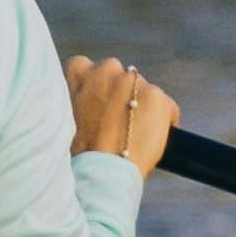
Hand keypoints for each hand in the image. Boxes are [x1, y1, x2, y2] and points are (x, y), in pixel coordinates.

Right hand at [62, 47, 173, 171]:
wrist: (101, 170)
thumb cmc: (80, 153)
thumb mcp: (68, 117)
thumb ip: (82, 102)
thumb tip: (95, 108)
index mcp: (81, 73)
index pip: (86, 66)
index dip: (95, 86)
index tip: (98, 102)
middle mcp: (108, 69)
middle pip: (120, 77)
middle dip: (121, 94)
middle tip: (119, 121)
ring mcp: (134, 81)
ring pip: (144, 90)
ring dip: (142, 105)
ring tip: (137, 133)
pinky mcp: (158, 96)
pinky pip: (167, 107)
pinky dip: (165, 120)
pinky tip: (156, 139)